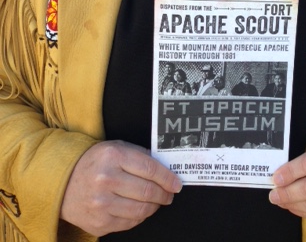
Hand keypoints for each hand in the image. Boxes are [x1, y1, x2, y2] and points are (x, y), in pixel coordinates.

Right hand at [60, 140, 181, 235]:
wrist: (62, 182)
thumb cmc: (94, 162)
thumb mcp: (115, 148)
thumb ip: (139, 156)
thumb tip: (165, 169)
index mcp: (113, 156)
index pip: (150, 169)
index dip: (167, 178)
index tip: (176, 183)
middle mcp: (106, 180)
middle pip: (147, 191)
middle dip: (164, 194)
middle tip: (169, 194)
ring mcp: (101, 204)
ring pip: (141, 210)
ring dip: (154, 207)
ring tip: (157, 201)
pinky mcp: (99, 223)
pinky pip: (129, 223)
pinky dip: (140, 216)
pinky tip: (140, 208)